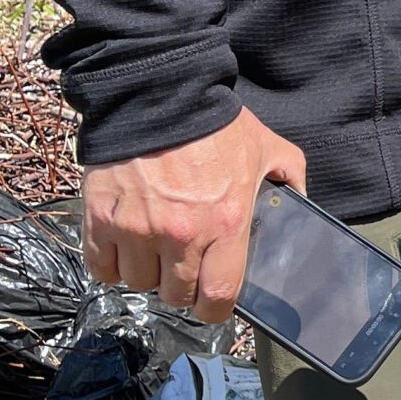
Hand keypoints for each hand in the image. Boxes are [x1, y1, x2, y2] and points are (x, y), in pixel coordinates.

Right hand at [83, 107, 306, 324]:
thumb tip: (299, 202)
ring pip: (138, 282)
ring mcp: (137, 230)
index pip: (218, 298)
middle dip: (182, 286)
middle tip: (184, 264)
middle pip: (176, 295)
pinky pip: (102, 267)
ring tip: (154, 246)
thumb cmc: (215, 121)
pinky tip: (123, 244)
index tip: (212, 300)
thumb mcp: (267, 146)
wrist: (158, 92)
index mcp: (225, 224)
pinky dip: (111, 262)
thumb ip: (289, 178)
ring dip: (146, 272)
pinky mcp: (101, 219)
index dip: (215, 308)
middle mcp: (180, 235)